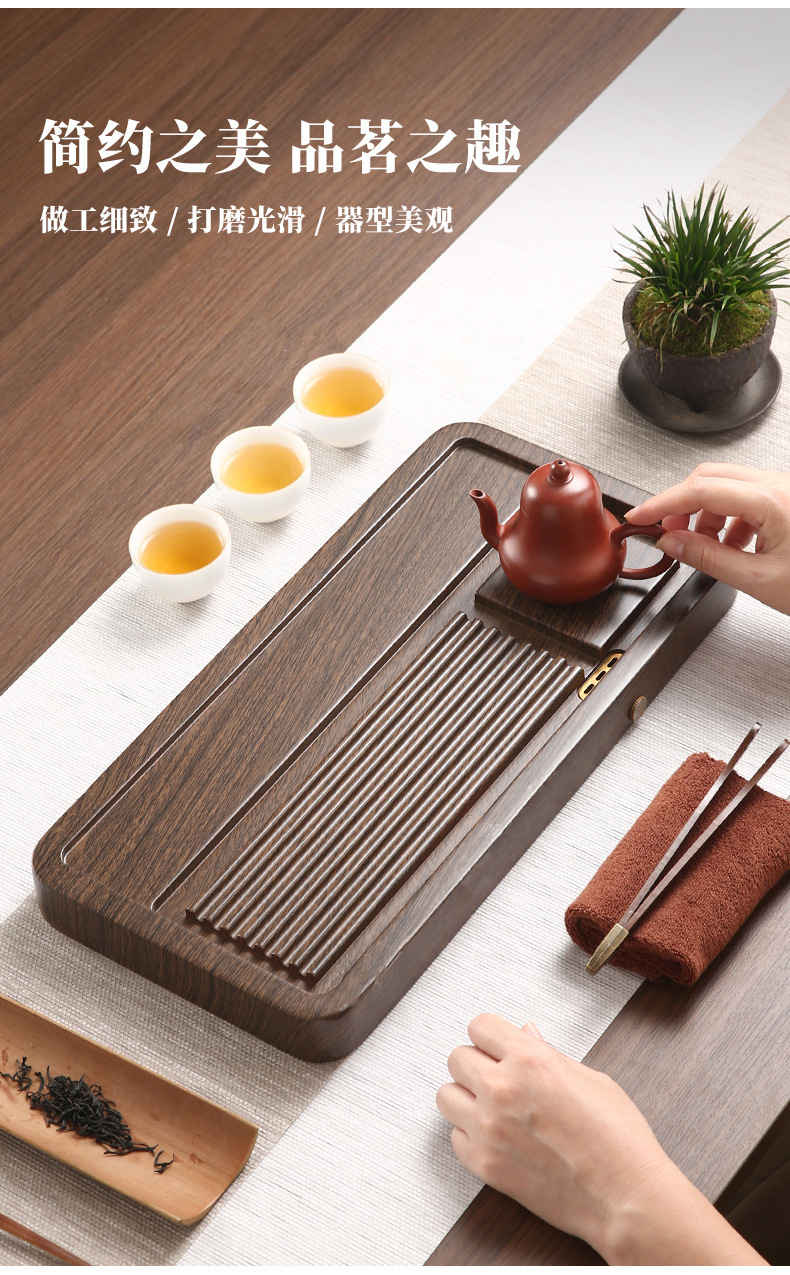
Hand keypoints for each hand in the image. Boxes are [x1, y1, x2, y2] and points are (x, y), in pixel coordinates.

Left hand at [437, 1013, 765, 1264]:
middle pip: (457, 1057)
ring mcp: (490, 1128)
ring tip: (489, 1106)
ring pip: (446, 1096)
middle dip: (476, 1063)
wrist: (626, 1196)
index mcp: (531, 1060)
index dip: (490, 1035)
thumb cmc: (619, 1140)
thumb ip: (548, 1053)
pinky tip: (493, 1137)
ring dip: (465, 1098)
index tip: (496, 1045)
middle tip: (494, 1075)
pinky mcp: (485, 1165)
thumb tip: (526, 1034)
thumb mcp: (590, 1078)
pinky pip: (455, 1138)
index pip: (480, 1025)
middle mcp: (503, 1089)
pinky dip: (469, 1136)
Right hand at [626, 463, 789, 614]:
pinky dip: (728, 517)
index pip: (699, 491)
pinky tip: (729, 545)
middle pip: (710, 478)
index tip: (638, 517)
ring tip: (701, 547)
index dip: (661, 504)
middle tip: (664, 533)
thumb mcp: (758, 579)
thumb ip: (708, 558)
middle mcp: (780, 485)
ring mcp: (786, 489)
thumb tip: (671, 543)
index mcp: (772, 501)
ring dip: (705, 514)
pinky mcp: (788, 499)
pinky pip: (747, 496)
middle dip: (681, 505)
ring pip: (727, 485)